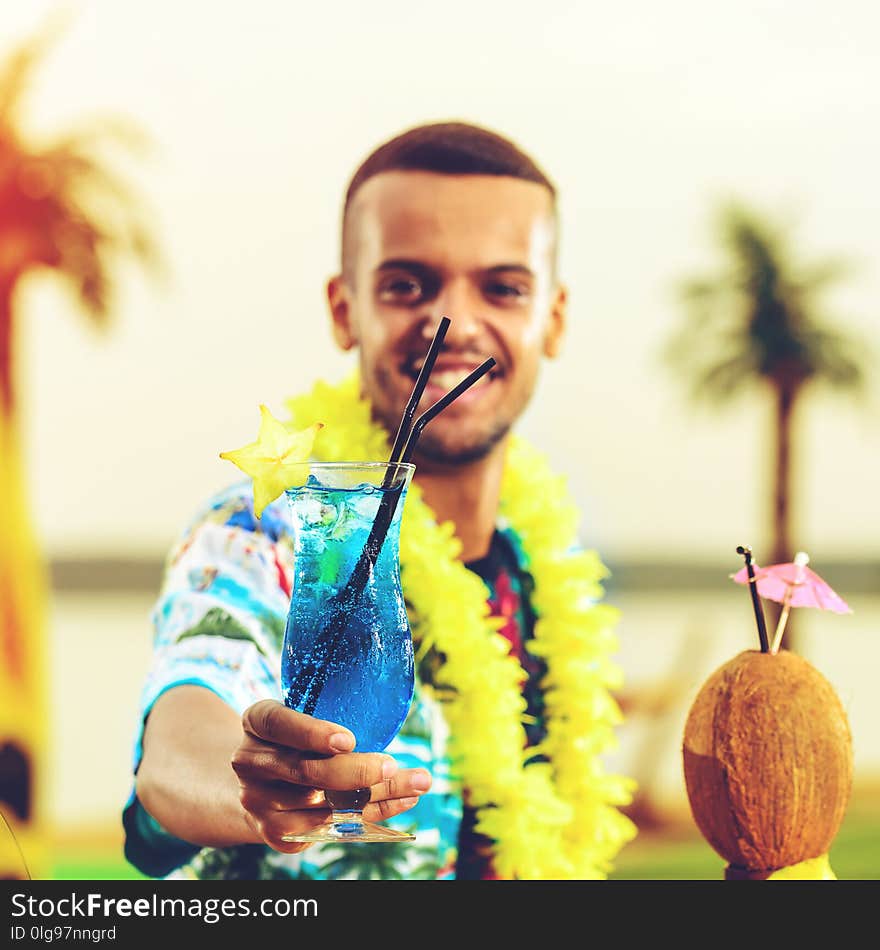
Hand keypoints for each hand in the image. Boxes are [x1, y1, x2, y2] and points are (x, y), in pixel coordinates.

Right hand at [231, 699, 431, 852]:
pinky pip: (328, 828)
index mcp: (256, 721)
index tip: (348, 740)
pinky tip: (400, 801)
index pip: (277, 723)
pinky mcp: (275, 832)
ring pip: (324, 804)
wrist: (260, 783)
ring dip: (377, 795)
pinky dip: (371, 815)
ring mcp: (259, 801)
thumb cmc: (294, 738)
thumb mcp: (300, 715)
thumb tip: (388, 713)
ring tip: (416, 782)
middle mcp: (251, 762)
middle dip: (355, 770)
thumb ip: (327, 715)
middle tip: (392, 764)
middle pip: (305, 771)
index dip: (311, 733)